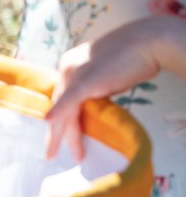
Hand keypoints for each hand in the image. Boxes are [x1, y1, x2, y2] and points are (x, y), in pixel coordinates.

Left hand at [44, 20, 164, 161]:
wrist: (147, 42)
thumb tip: (93, 107)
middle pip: (59, 104)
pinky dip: (59, 113)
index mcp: (70, 65)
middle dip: (56, 132)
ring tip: (69, 154)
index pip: (62, 97)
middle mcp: (67, 67)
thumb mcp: (106, 76)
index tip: (60, 136)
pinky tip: (50, 124)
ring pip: (65, 108)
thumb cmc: (133, 58)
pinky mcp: (86, 79)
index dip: (61, 118)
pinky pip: (70, 100)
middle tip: (51, 152)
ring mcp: (74, 72)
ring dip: (65, 134)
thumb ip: (95, 89)